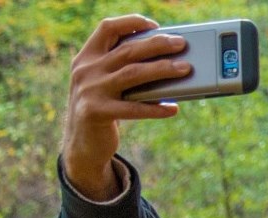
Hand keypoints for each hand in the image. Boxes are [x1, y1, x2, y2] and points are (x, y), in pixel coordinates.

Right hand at [60, 15, 190, 199]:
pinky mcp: (96, 113)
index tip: (155, 25)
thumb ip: (123, 68)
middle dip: (157, 44)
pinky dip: (156, 108)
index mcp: (86, 57)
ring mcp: (89, 91)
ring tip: (185, 69)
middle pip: (127, 50)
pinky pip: (133, 108)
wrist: (81, 144)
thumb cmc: (103, 107)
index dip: (131, 22)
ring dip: (162, 70)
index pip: (107, 28)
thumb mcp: (105, 83)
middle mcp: (85, 70)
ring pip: (132, 74)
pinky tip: (173, 108)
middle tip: (181, 44)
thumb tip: (167, 58)